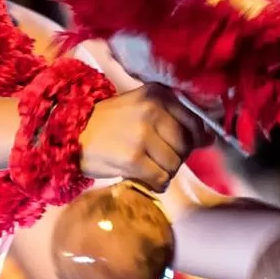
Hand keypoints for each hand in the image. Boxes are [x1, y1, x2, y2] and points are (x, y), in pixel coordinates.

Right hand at [79, 83, 205, 191]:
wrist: (69, 132)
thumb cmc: (108, 123)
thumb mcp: (140, 107)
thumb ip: (173, 118)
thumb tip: (210, 138)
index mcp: (158, 94)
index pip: (194, 122)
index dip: (194, 139)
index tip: (182, 146)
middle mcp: (153, 110)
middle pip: (186, 146)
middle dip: (175, 157)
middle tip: (154, 158)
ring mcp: (143, 135)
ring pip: (174, 164)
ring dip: (163, 171)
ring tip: (145, 167)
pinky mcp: (133, 158)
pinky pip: (161, 179)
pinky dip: (155, 184)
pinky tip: (142, 178)